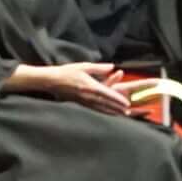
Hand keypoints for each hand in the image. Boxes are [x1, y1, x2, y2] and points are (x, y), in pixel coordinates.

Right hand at [12, 61, 133, 112]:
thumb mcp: (84, 66)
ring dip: (113, 112)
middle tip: (129, 112)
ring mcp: (84, 101)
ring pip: (101, 108)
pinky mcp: (81, 103)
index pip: (108, 94)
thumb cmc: (67, 72)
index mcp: (90, 86)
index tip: (127, 104)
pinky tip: (109, 113)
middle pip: (107, 104)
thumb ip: (99, 68)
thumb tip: (112, 67)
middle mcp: (88, 96)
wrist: (52, 81)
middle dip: (118, 108)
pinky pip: (95, 109)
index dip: (118, 100)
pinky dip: (104, 112)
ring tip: (122, 114)